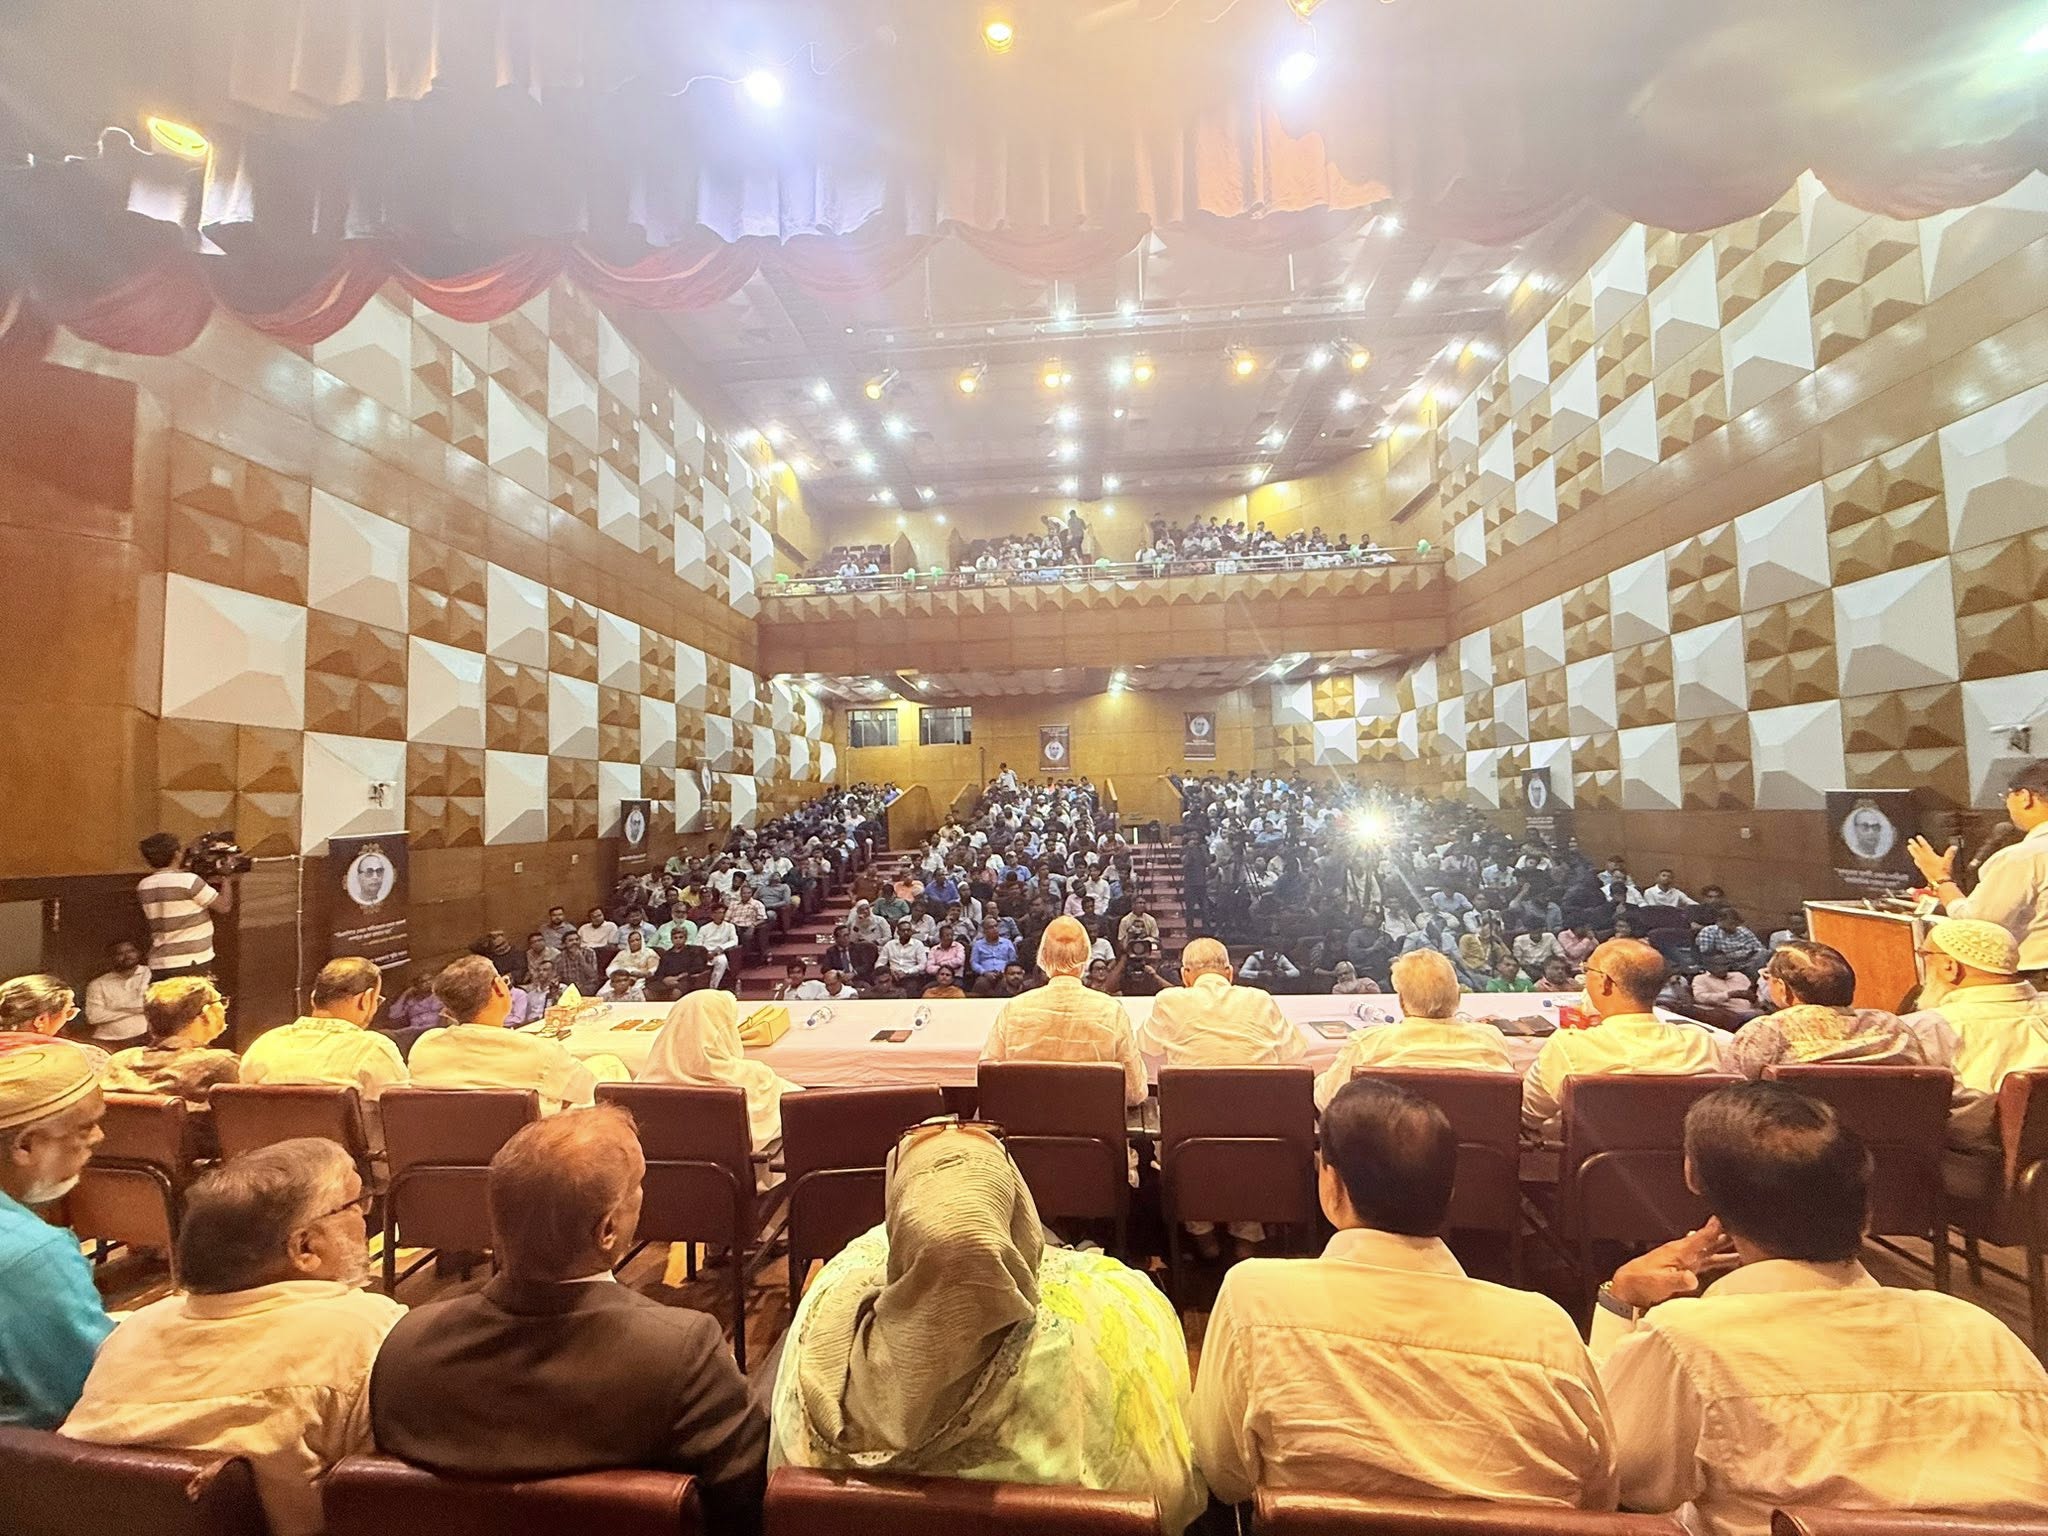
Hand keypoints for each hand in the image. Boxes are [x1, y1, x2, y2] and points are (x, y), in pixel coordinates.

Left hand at [1608, 1218, 1737, 1310]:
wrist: (1629, 1288)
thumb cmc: (1642, 1281)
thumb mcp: (1660, 1281)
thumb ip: (1677, 1279)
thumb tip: (1693, 1279)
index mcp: (1679, 1251)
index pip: (1702, 1237)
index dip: (1715, 1227)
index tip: (1729, 1215)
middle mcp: (1685, 1253)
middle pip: (1710, 1242)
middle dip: (1727, 1235)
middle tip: (1746, 1227)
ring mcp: (1685, 1262)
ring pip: (1710, 1252)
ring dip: (1725, 1249)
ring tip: (1745, 1246)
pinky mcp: (1685, 1272)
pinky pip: (1707, 1263)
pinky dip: (1718, 1260)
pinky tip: (1728, 1261)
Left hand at [1906, 836, 1956, 884]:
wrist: (1939, 881)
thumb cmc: (1943, 871)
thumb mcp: (1948, 861)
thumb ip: (1950, 853)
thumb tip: (1954, 847)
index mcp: (1930, 856)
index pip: (1925, 846)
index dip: (1921, 841)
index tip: (1918, 837)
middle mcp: (1925, 859)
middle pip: (1918, 850)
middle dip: (1914, 845)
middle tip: (1910, 840)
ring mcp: (1923, 865)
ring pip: (1916, 856)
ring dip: (1912, 851)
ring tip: (1908, 847)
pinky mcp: (1923, 870)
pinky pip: (1917, 863)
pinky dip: (1915, 860)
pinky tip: (1914, 859)